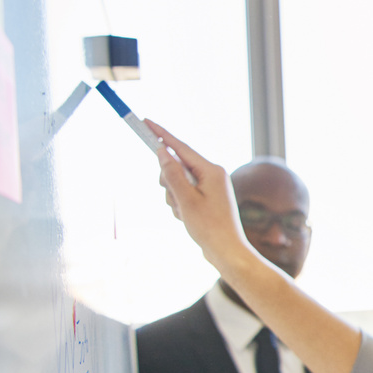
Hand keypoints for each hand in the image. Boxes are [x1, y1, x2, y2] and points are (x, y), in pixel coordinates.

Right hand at [143, 120, 253, 273]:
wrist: (226, 251)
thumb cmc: (209, 227)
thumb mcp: (186, 199)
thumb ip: (172, 174)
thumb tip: (162, 151)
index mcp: (211, 170)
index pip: (181, 147)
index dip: (161, 135)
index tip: (145, 121)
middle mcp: (212, 175)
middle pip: (176, 166)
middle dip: (168, 182)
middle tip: (175, 200)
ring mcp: (210, 186)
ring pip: (176, 182)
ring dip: (173, 197)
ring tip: (184, 214)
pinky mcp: (206, 198)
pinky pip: (183, 194)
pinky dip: (179, 205)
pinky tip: (187, 218)